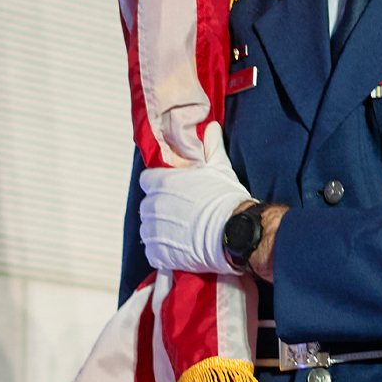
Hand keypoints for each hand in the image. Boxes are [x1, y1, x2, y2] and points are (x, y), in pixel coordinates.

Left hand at [138, 124, 252, 274]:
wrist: (234, 231)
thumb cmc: (227, 199)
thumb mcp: (220, 168)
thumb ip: (211, 147)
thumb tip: (210, 128)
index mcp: (162, 182)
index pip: (147, 180)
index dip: (160, 185)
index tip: (173, 191)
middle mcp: (152, 205)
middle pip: (148, 206)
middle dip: (161, 209)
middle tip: (183, 214)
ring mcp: (153, 231)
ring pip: (148, 229)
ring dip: (161, 231)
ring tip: (183, 234)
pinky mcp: (157, 253)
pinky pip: (152, 252)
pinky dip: (163, 253)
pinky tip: (181, 249)